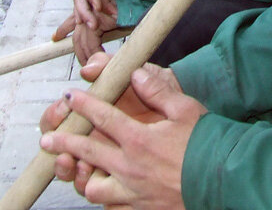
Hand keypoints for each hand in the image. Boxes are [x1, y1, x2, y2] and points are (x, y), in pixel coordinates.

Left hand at [40, 55, 201, 209]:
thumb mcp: (186, 109)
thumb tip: (137, 74)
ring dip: (85, 178)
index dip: (84, 105)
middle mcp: (130, 167)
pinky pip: (112, 208)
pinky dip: (107, 199)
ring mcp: (133, 191)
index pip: (103, 117)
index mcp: (139, 139)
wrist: (223, 181)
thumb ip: (158, 91)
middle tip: (48, 140)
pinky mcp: (140, 208)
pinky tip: (107, 192)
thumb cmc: (206, 143)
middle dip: (64, 143)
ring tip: (79, 171)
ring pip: (93, 188)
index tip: (70, 97)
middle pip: (86, 153)